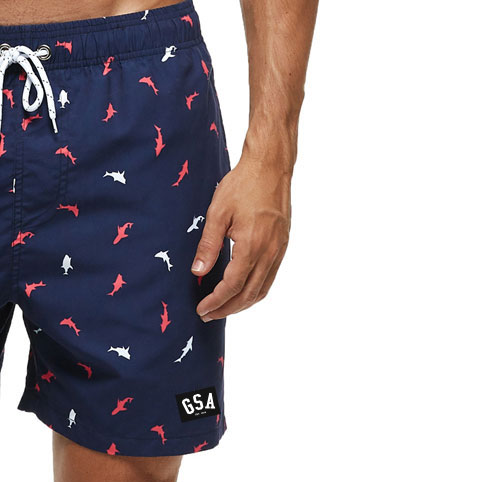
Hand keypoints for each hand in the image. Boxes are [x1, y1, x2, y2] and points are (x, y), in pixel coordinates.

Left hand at [191, 155, 291, 318]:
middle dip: (228, 308)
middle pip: (249, 293)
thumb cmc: (242, 185)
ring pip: (263, 288)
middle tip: (208, 315)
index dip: (216, 301)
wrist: (271, 167)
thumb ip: (208, 245)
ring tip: (223, 308)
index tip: (201, 309)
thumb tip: (198, 272)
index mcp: (252, 245)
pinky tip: (242, 290)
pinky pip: (270, 277)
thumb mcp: (218, 213)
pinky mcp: (283, 245)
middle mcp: (270, 252)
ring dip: (243, 303)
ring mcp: (279, 250)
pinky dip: (255, 290)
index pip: (232, 285)